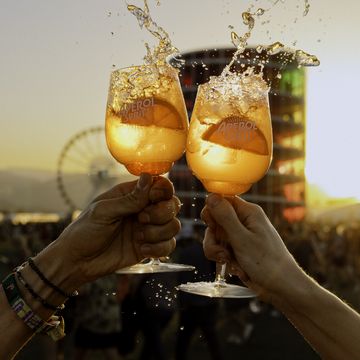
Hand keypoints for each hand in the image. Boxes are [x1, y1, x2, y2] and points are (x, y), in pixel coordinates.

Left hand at [46, 174, 180, 285]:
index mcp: (131, 195)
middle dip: (161, 213)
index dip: (163, 191)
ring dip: (159, 232)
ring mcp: (149, 229)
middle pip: (172, 204)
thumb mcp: (103, 211)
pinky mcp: (150, 247)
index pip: (160, 186)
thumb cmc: (85, 231)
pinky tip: (143, 249)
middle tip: (141, 220)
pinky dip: (159, 248)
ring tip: (139, 237)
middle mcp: (144, 209)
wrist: (78, 262)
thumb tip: (148, 177)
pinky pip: (169, 245)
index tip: (152, 200)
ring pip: (174, 225)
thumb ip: (129, 199)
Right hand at [201, 194, 299, 300]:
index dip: (212, 211)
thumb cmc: (267, 262)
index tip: (212, 226)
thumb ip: (225, 217)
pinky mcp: (237, 249)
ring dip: (217, 251)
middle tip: (222, 249)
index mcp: (248, 212)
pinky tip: (237, 268)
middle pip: (214, 220)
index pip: (222, 200)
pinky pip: (220, 249)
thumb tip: (211, 196)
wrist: (281, 287)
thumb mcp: (242, 238)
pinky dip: (224, 259)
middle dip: (213, 237)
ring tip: (229, 261)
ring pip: (214, 237)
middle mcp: (243, 221)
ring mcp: (239, 235)